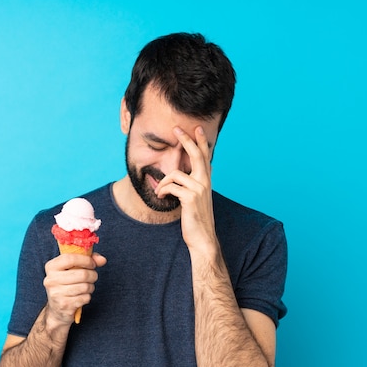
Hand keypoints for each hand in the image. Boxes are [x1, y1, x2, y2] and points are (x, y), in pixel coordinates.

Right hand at [43, 253, 106, 325]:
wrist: (57, 309)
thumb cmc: (67, 283)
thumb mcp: (73, 268)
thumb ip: (88, 260)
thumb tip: (102, 260)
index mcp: (51, 267)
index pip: (70, 258)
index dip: (86, 260)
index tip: (92, 264)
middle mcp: (51, 280)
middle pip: (82, 274)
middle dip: (93, 275)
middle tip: (93, 277)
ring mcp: (56, 293)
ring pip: (85, 287)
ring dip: (91, 287)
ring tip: (87, 287)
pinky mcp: (64, 305)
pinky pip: (85, 298)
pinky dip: (87, 297)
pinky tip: (81, 297)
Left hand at [154, 126, 217, 251]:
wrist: (202, 238)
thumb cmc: (196, 219)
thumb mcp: (194, 199)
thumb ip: (190, 186)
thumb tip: (178, 176)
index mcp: (206, 181)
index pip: (205, 157)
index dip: (201, 142)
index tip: (197, 129)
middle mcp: (205, 182)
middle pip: (196, 155)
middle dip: (186, 140)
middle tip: (176, 129)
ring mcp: (199, 189)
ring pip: (175, 174)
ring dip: (163, 183)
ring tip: (160, 192)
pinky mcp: (190, 197)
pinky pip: (170, 186)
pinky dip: (162, 190)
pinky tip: (161, 197)